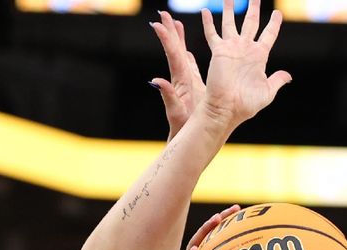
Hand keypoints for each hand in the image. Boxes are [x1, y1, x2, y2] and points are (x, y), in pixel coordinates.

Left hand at [150, 12, 205, 139]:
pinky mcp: (192, 88)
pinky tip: (188, 49)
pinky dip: (188, 55)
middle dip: (170, 31)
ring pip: (182, 56)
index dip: (166, 39)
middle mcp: (181, 79)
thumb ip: (166, 95)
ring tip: (175, 22)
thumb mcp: (175, 112)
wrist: (190, 138)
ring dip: (178, 39)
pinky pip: (190, 67)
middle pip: (175, 50)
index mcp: (180, 81)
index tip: (157, 23)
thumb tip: (154, 80)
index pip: (172, 55)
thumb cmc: (183, 129)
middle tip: (163, 13)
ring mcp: (186, 83)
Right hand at [201, 0, 290, 129]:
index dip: (274, 24)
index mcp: (259, 57)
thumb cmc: (245, 105)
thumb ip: (277, 81)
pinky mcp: (218, 52)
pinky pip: (212, 34)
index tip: (278, 13)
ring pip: (231, 23)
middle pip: (251, 23)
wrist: (226, 109)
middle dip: (253, 9)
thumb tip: (288, 76)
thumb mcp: (267, 93)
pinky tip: (205, 11)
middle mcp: (245, 49)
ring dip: (230, 10)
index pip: (268, 35)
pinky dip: (209, 22)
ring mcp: (231, 49)